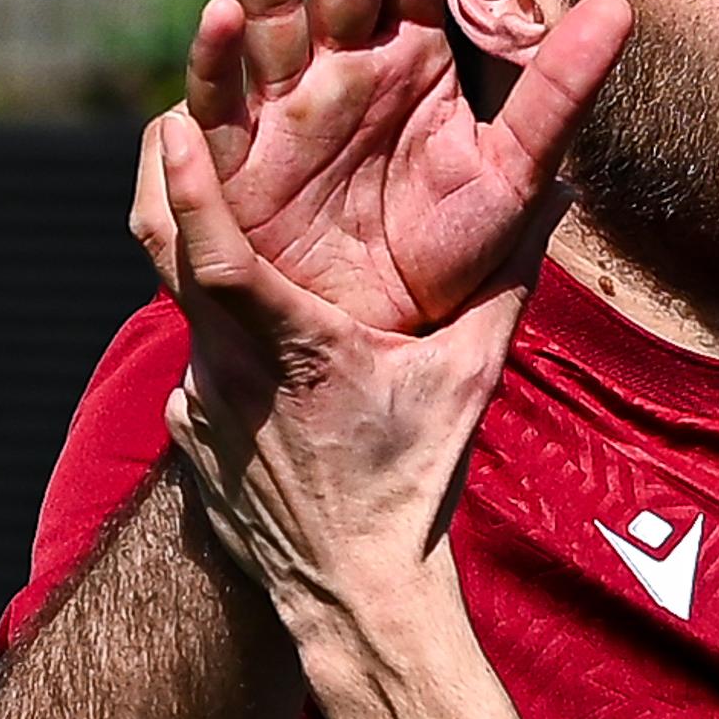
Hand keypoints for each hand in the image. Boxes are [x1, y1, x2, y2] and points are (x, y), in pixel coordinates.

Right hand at [128, 0, 630, 333]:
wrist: (387, 341)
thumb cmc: (448, 258)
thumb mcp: (515, 177)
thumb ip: (559, 91)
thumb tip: (619, 6)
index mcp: (408, 58)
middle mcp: (339, 67)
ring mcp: (282, 108)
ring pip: (267, 9)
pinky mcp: (238, 165)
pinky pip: (223, 104)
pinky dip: (218, 62)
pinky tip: (222, 16)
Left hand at [145, 110, 523, 635]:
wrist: (358, 598)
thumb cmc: (417, 486)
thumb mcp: (471, 381)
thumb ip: (506, 284)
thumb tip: (555, 203)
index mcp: (291, 351)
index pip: (215, 255)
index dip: (189, 185)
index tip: (177, 122)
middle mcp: (225, 372)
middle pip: (163, 256)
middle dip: (164, 179)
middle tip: (176, 120)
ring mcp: (197, 406)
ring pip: (183, 308)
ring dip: (202, 258)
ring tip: (229, 215)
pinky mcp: (188, 436)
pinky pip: (197, 364)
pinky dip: (222, 338)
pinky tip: (265, 343)